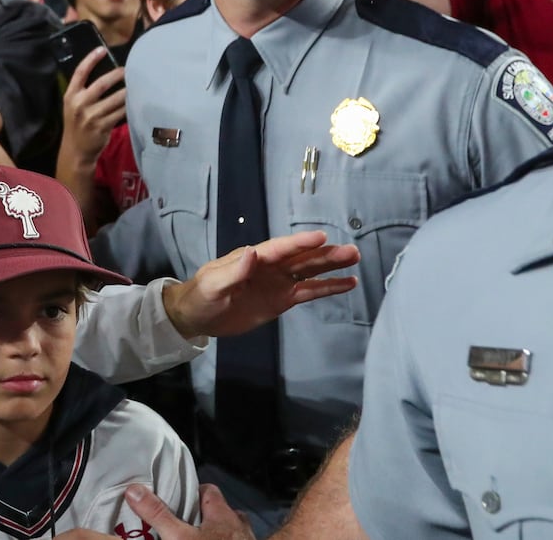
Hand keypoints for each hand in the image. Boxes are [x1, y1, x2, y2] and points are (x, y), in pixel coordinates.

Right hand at [56, 484, 255, 539]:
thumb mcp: (181, 537)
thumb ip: (159, 515)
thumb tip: (132, 489)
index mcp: (222, 513)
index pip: (209, 490)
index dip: (194, 493)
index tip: (179, 499)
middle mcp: (238, 525)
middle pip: (223, 513)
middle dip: (207, 518)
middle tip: (187, 526)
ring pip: (233, 533)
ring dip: (220, 536)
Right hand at [59, 48, 125, 165]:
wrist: (75, 150)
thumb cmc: (76, 124)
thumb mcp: (72, 105)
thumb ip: (83, 91)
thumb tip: (105, 74)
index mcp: (70, 95)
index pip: (80, 73)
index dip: (90, 59)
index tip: (102, 49)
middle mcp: (79, 104)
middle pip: (101, 84)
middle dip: (117, 75)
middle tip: (127, 70)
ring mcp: (91, 116)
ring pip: (115, 99)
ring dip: (127, 91)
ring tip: (136, 84)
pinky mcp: (102, 127)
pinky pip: (120, 113)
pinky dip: (129, 106)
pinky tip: (135, 102)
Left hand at [162, 230, 359, 339]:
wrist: (198, 316)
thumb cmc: (201, 296)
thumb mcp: (213, 284)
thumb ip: (233, 271)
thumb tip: (252, 253)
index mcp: (252, 258)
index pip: (280, 248)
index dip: (300, 243)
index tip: (321, 237)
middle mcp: (270, 266)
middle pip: (301, 258)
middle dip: (325, 254)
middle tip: (352, 250)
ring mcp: (278, 282)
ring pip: (309, 272)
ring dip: (331, 266)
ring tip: (355, 259)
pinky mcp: (283, 299)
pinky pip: (309, 291)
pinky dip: (328, 287)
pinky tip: (348, 284)